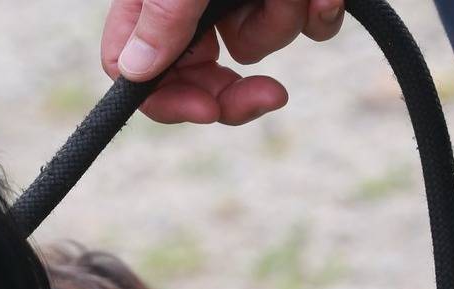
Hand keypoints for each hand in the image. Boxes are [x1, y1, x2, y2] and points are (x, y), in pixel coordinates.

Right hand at [101, 0, 344, 124]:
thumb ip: (162, 17)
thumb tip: (134, 72)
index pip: (136, 70)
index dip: (167, 100)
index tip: (206, 112)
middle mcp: (195, 3)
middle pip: (200, 75)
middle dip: (238, 88)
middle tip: (273, 97)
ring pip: (260, 46)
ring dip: (283, 21)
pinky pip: (305, 25)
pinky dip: (319, 11)